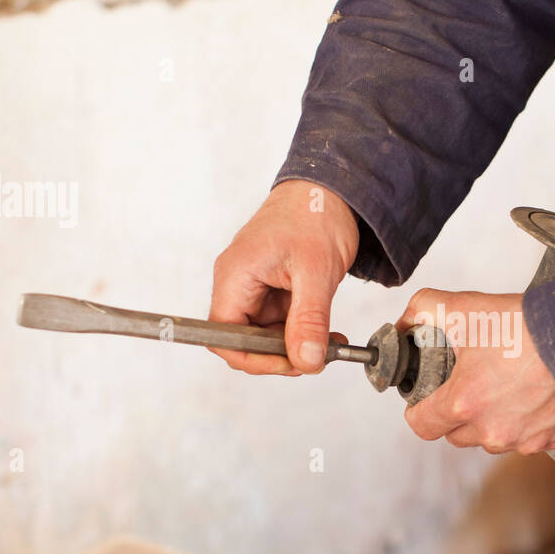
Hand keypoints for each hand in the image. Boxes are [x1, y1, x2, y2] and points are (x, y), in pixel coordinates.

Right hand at [209, 180, 359, 374]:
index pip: (224, 337)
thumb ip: (308, 321)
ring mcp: (254, 286)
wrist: (330, 189)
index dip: (253, 359)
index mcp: (234, 276)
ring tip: (330, 343)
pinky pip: (280, 322)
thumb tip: (306, 361)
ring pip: (266, 334)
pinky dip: (303, 331)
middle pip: (244, 340)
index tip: (291, 364)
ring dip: (296, 344)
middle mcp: (237, 283)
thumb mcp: (316, 272)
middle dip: (281, 355)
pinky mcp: (272, 287)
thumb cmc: (315, 215)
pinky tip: (327, 331)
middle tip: (318, 357)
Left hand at [397, 289, 554, 454]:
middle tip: (470, 382)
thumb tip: (406, 321)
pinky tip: (532, 394)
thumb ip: (423, 310)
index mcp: (464, 404)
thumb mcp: (464, 308)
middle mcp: (492, 431)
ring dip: (491, 420)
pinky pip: (528, 439)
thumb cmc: (528, 326)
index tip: (426, 397)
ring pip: (492, 439)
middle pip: (456, 435)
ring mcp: (524, 439)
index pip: (421, 426)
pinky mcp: (553, 440)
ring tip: (504, 385)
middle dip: (457, 413)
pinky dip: (525, 422)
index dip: (419, 410)